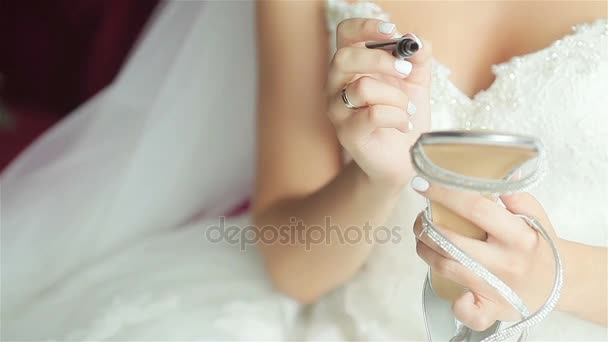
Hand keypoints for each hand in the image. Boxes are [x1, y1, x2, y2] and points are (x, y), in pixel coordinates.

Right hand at [326, 19, 431, 187]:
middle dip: (381, 61)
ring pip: (362, 88)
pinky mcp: (347, 134)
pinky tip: (403, 124)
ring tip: (407, 109)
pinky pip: (373, 115)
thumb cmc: (403, 115)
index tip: (392, 31)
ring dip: (396, 97)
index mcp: (351, 67)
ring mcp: (338, 111)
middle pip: (345, 57)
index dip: (365, 27)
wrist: (403, 158)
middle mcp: (336, 86)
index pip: (344, 34)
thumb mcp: (416, 81)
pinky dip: (397, 117)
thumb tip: (416, 40)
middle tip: (406, 72)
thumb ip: (418, 57)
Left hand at [411, 178, 558, 330]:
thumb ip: (516, 196)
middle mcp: (505, 262)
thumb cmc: (538, 245)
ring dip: (425, 250)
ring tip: (423, 239)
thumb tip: (501, 175)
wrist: (559, 283)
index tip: (423, 184)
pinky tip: (448, 285)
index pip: (475, 209)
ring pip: (447, 267)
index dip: (445, 194)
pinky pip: (467, 312)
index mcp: (518, 235)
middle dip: (426, 226)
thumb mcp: (535, 217)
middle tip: (421, 218)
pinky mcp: (492, 309)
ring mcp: (497, 288)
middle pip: (451, 241)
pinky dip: (455, 302)